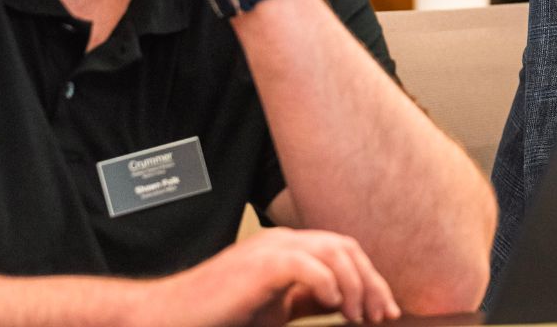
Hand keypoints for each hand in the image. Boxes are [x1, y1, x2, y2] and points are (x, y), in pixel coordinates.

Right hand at [138, 227, 399, 326]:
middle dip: (371, 282)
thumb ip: (308, 299)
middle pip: (346, 248)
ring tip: (357, 316)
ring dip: (354, 285)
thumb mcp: (276, 307)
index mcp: (289, 247)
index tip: (384, 312)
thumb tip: (344, 301)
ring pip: (333, 252)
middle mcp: (283, 241)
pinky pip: (305, 264)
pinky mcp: (258, 265)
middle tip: (381, 316)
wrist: (173, 314)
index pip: (344, 251)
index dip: (370, 279)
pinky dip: (326, 283)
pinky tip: (331, 304)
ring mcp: (270, 249)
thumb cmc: (222, 313)